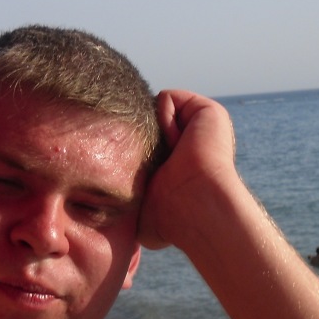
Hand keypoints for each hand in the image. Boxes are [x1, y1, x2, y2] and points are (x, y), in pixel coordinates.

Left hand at [137, 90, 238, 250]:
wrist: (198, 207)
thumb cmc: (172, 221)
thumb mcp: (143, 211)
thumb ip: (129, 202)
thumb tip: (109, 213)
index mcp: (180, 163)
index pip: (145, 142)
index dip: (131, 148)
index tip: (130, 166)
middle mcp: (192, 141)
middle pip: (148, 120)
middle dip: (139, 133)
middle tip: (147, 159)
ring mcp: (201, 125)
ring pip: (156, 109)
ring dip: (154, 130)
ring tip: (169, 156)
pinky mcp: (209, 111)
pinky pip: (168, 98)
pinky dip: (164, 118)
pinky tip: (175, 143)